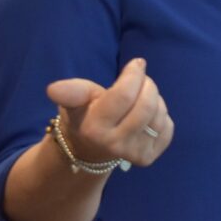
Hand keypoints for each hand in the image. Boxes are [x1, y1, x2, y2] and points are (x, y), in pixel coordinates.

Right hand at [46, 58, 173, 167]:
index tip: (137, 63)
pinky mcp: (148, 157)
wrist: (89, 149)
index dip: (134, 74)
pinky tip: (145, 118)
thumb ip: (72, 92)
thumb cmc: (85, 115)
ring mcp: (133, 154)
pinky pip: (167, 127)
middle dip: (147, 85)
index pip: (124, 95)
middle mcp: (114, 145)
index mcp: (94, 128)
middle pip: (147, 104)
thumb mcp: (76, 101)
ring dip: (154, 100)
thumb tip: (52, 89)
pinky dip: (161, 116)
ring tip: (139, 100)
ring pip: (159, 114)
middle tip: (139, 81)